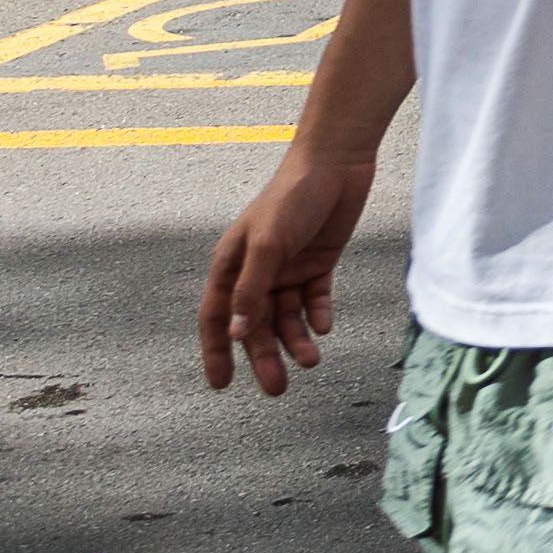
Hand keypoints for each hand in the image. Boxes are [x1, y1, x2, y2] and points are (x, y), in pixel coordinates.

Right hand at [199, 145, 377, 395]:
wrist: (336, 163)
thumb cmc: (292, 198)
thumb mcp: (267, 245)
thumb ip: (252, 289)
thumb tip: (236, 332)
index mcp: (231, 265)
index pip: (217, 317)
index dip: (216, 351)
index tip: (220, 385)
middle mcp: (257, 271)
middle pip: (255, 324)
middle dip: (263, 356)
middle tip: (276, 389)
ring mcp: (288, 268)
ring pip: (287, 317)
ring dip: (295, 340)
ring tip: (311, 361)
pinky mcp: (318, 263)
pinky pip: (315, 299)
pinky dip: (318, 315)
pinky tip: (323, 328)